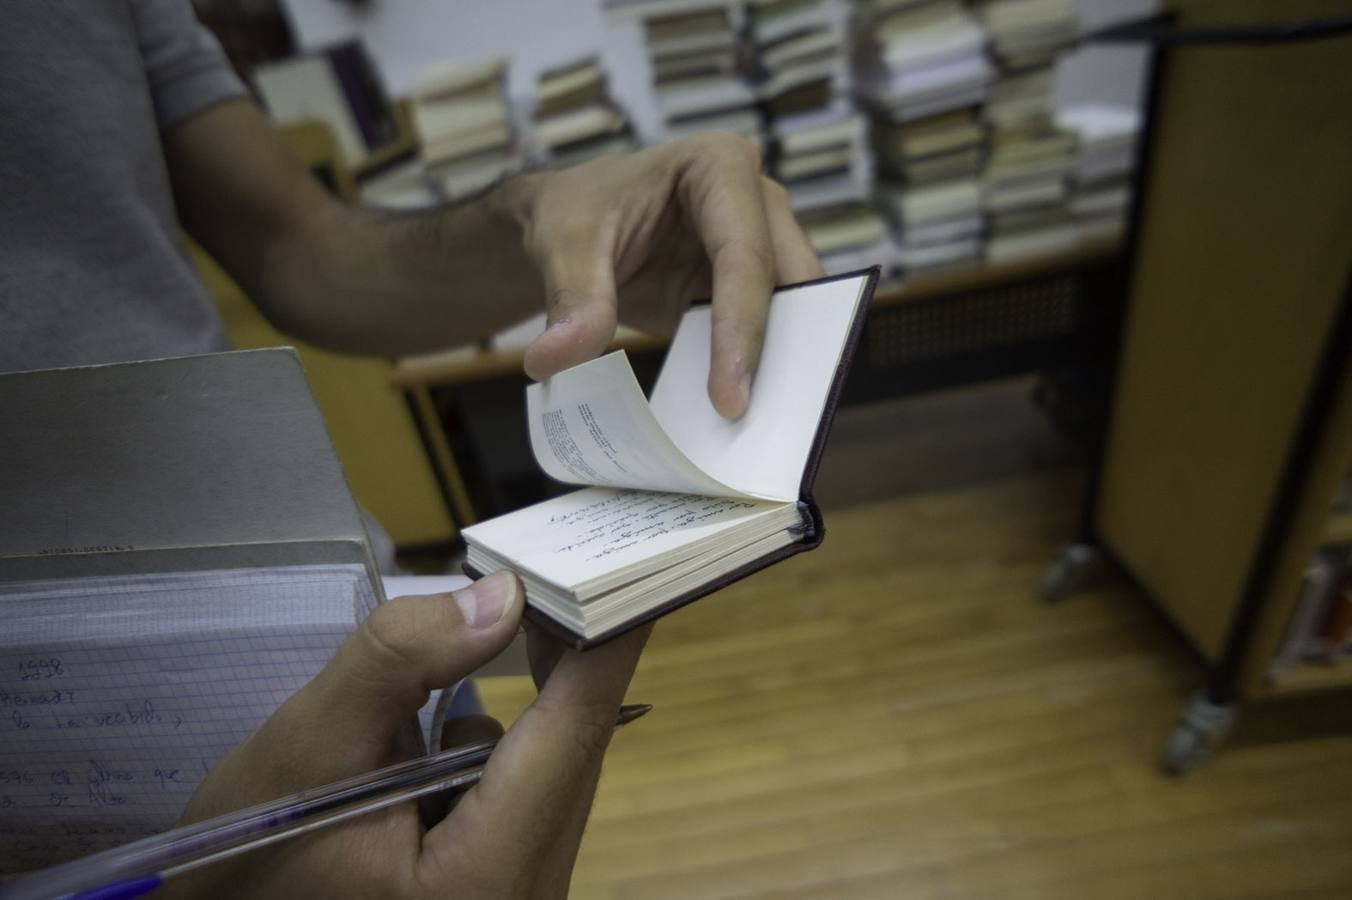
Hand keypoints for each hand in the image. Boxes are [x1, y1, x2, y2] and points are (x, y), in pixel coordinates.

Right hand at [166, 572, 648, 898]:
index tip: (629, 564)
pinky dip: (494, 752)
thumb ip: (401, 662)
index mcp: (488, 875)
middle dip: (558, 660)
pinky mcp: (500, 887)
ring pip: (549, 775)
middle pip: (573, 753)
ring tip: (469, 661)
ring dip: (519, 709)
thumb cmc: (251, 853)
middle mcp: (525, 893)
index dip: (604, 640)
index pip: (576, 730)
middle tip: (544, 576)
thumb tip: (504, 597)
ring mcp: (516, 893)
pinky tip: (430, 750)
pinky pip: (525, 800)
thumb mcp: (308, 745)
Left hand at [503, 134, 824, 418]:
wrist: (573, 222)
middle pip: (790, 282)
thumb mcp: (561, 242)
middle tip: (768, 423)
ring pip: (794, 311)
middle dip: (783, 351)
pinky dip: (755, 371)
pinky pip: (767, 333)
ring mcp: (763, 245)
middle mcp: (757, 201)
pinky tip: (738, 416)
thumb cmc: (575, 211)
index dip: (742, 330)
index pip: (744, 255)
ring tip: (765, 430)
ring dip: (780, 366)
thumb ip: (570, 296)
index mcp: (719, 166)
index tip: (730, 399)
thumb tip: (557, 360)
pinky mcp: (751, 289)